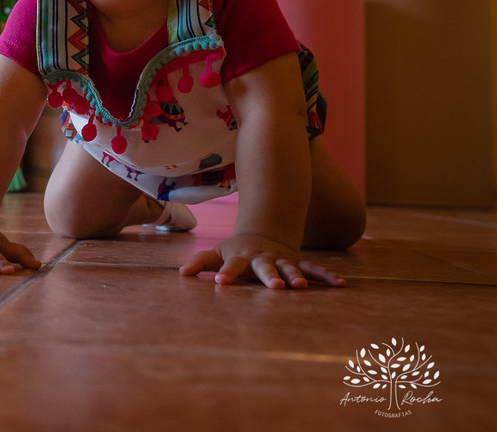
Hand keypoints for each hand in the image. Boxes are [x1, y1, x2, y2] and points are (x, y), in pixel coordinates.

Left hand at [178, 233, 345, 288]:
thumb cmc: (236, 250)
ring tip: (302, 288)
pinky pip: (314, 269)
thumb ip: (201, 262)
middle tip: (275, 288)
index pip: (231, 266)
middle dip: (270, 277)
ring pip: (291, 268)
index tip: (220, 283)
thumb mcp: (217, 253)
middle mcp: (263, 259)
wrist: (264, 233)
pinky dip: (327, 276)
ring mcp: (282, 260)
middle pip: (265, 268)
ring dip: (296, 277)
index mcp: (241, 258)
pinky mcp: (298, 263)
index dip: (226, 273)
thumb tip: (181, 273)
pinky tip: (341, 285)